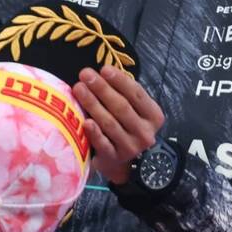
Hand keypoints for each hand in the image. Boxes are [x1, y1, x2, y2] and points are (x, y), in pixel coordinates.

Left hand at [71, 65, 164, 184]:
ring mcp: (130, 147)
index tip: (104, 69)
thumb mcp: (134, 111)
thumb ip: (123, 94)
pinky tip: (85, 121)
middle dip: (102, 88)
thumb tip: (101, 72)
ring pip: (110, 123)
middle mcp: (145, 132)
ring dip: (93, 104)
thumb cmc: (127, 127)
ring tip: (79, 88)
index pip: (136, 94)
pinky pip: (103, 143)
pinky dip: (94, 132)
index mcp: (153, 116)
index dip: (120, 80)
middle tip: (86, 74)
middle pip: (122, 107)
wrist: (126, 163)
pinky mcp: (114, 158)